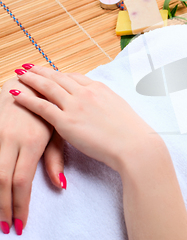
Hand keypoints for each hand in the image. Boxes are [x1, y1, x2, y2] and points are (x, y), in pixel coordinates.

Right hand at [0, 74, 64, 234]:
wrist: (26, 82)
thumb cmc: (47, 108)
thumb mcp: (56, 132)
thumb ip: (55, 158)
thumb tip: (60, 184)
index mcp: (31, 141)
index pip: (21, 181)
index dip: (19, 205)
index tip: (20, 223)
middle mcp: (9, 140)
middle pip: (1, 181)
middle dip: (3, 207)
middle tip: (7, 226)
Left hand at [9, 65, 159, 172]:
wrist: (134, 145)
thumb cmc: (131, 132)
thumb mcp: (120, 109)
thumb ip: (106, 103)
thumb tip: (102, 106)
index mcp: (100, 89)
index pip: (75, 77)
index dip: (60, 74)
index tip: (51, 72)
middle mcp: (86, 93)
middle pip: (58, 78)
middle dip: (42, 71)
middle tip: (28, 66)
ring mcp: (75, 106)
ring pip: (47, 87)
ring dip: (31, 79)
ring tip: (19, 74)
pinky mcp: (66, 122)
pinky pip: (41, 106)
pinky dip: (26, 98)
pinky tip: (15, 94)